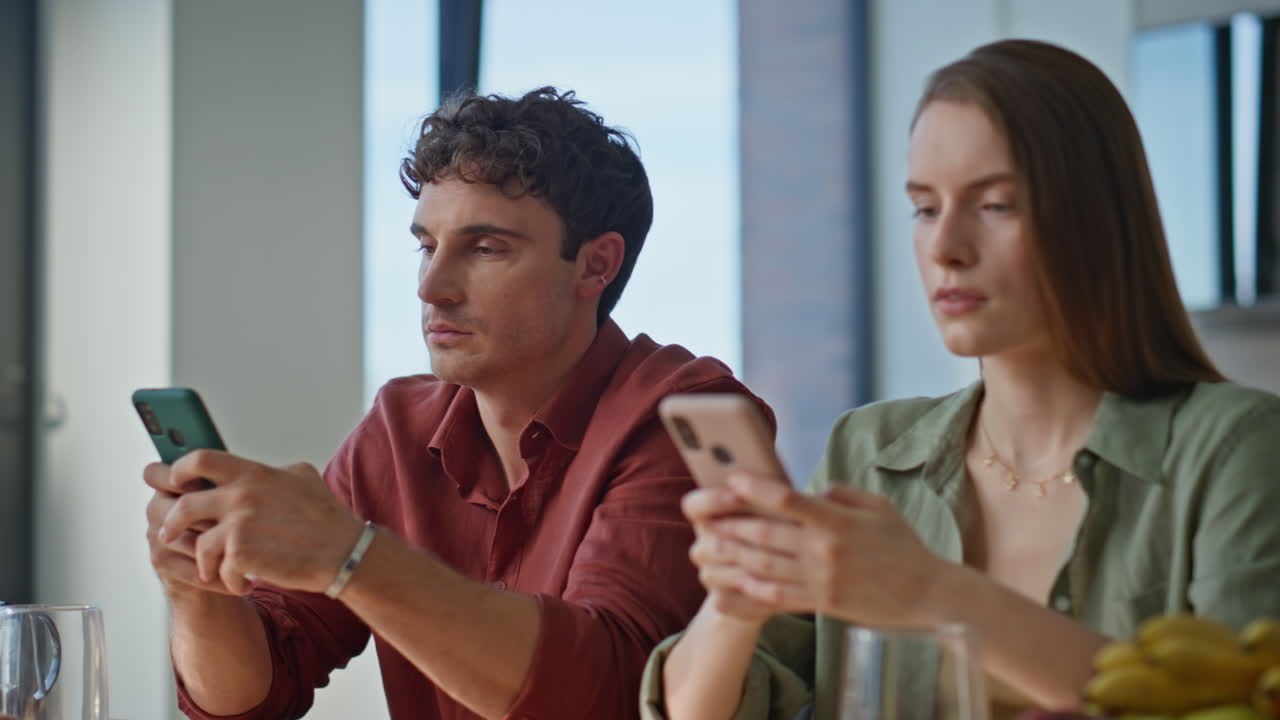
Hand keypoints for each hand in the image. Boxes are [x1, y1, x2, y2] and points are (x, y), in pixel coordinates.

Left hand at [150, 450, 362, 595]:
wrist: (343, 551)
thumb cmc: (327, 518)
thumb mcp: (303, 477)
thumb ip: (272, 472)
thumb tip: (259, 471)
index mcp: (253, 474)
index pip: (199, 460)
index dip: (178, 470)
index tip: (173, 482)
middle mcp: (241, 496)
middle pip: (184, 505)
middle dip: (171, 523)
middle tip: (169, 532)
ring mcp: (239, 525)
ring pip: (198, 544)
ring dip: (203, 562)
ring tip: (213, 570)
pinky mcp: (241, 554)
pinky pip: (218, 570)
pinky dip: (228, 580)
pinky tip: (242, 583)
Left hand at [700, 472, 947, 625]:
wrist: (928, 595)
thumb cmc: (903, 546)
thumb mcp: (878, 507)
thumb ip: (841, 494)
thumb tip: (810, 491)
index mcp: (838, 521)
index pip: (788, 499)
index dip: (756, 487)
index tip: (732, 477)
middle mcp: (825, 551)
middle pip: (766, 533)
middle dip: (732, 523)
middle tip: (706, 515)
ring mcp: (821, 580)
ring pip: (764, 566)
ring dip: (733, 554)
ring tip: (708, 546)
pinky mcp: (821, 604)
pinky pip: (777, 597)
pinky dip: (751, 589)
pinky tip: (733, 580)